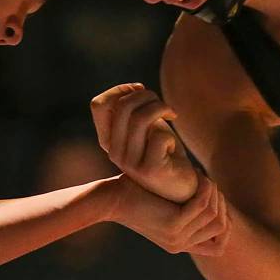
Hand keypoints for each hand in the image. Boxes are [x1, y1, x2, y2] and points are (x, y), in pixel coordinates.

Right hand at [91, 83, 198, 202]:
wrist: (181, 191)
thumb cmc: (166, 154)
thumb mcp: (147, 128)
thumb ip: (137, 111)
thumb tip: (136, 89)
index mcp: (109, 140)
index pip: (98, 104)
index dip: (121, 90)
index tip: (141, 92)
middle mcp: (114, 152)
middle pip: (123, 106)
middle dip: (147, 96)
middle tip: (164, 106)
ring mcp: (130, 163)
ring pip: (141, 118)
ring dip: (161, 108)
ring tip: (171, 115)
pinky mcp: (150, 170)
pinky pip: (160, 137)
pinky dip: (171, 136)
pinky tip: (173, 148)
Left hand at [106, 174, 230, 255]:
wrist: (112, 199)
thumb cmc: (135, 195)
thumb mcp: (163, 205)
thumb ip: (184, 208)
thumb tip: (209, 197)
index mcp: (179, 245)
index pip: (218, 246)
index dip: (225, 220)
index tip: (216, 197)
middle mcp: (180, 245)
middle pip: (221, 227)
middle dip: (220, 202)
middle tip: (207, 182)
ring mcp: (177, 238)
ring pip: (215, 215)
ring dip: (213, 192)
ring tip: (201, 176)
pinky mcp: (173, 225)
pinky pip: (202, 205)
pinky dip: (205, 188)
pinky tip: (198, 176)